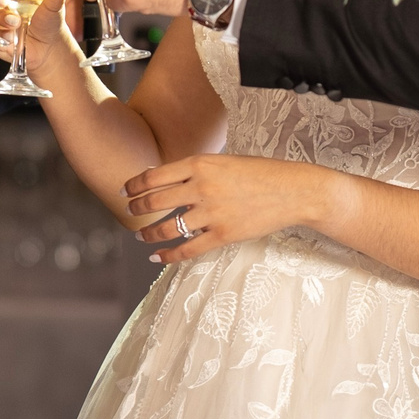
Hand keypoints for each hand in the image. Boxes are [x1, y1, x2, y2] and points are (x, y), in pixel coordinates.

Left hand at [122, 154, 337, 263]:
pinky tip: (157, 257)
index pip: (154, 176)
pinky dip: (168, 255)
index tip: (125, 190)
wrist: (293, 190)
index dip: (134, 185)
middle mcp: (201, 187)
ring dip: (149, 233)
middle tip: (130, 212)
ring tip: (142, 235)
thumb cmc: (260, 173)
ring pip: (167, 227)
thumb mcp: (224, 161)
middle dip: (137, 209)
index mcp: (200, 163)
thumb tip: (165, 179)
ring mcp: (212, 212)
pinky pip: (187, 248)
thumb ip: (196, 170)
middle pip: (155, 201)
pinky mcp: (223, 235)